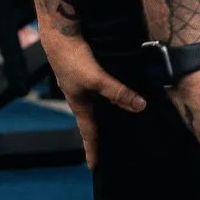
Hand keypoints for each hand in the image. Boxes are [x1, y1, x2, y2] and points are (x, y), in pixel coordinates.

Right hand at [37, 28, 144, 167]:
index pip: (88, 133)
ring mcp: (81, 83)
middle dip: (101, 132)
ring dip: (108, 111)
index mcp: (79, 104)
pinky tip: (119, 92)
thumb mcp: (97, 79)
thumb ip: (118, 93)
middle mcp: (80, 96)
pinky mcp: (85, 70)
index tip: (94, 166)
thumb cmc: (71, 59)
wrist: (59, 33)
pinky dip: (109, 95)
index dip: (92, 149)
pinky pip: (100, 89)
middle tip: (112, 147)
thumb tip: (140, 106)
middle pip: (93, 119)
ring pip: (98, 103)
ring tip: (121, 120)